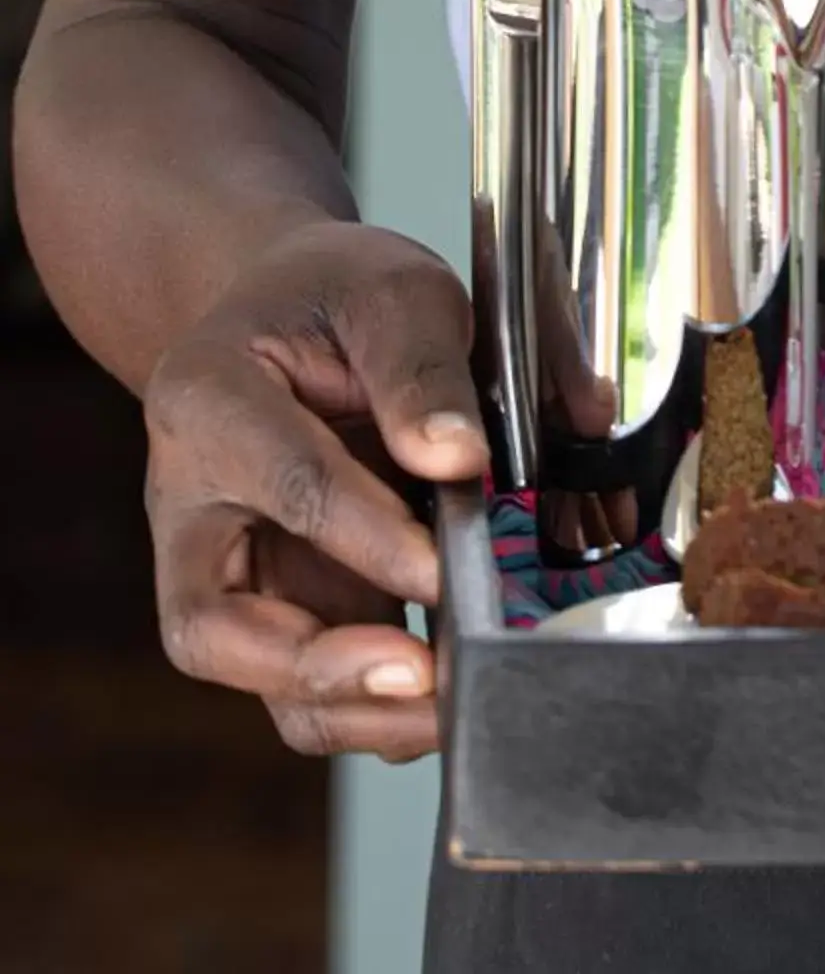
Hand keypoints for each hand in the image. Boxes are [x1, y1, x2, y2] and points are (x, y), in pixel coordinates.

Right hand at [143, 218, 488, 758]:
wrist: (291, 307)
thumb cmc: (335, 297)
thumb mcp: (391, 291)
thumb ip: (422, 371)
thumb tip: (457, 459)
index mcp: (207, 399)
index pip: (288, 486)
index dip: (371, 538)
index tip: (447, 567)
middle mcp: (188, 501)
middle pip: (212, 624)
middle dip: (318, 666)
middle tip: (423, 672)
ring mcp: (218, 564)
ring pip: (248, 675)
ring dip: (341, 710)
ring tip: (441, 706)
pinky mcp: (265, 603)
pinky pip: (293, 684)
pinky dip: (359, 708)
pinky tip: (435, 698)